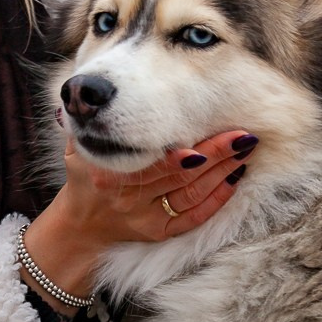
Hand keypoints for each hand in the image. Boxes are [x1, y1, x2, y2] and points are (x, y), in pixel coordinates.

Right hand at [21, 130, 257, 302]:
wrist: (79, 227)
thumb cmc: (83, 177)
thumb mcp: (77, 147)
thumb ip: (85, 120)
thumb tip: (91, 88)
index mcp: (109, 175)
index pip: (157, 161)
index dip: (188, 150)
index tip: (215, 136)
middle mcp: (129, 198)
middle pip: (182, 176)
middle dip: (217, 155)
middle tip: (244, 136)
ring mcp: (145, 217)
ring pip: (193, 195)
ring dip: (222, 173)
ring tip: (244, 152)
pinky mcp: (158, 232)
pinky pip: (194, 218)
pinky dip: (216, 200)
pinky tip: (234, 180)